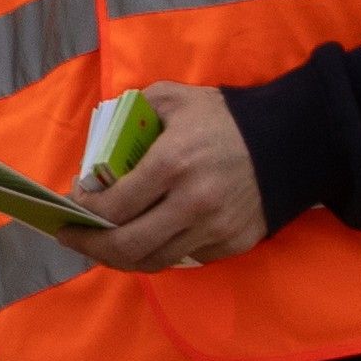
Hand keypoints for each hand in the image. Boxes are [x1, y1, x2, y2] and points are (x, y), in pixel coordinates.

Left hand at [65, 78, 265, 269]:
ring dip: (121, 257)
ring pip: (153, 260)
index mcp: (173, 164)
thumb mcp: (170, 100)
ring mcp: (215, 229)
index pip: (113, 209)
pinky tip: (147, 236)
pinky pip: (184, 256)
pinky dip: (159, 250)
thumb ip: (126, 120)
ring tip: (104, 244)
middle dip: (91, 247)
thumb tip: (93, 159)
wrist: (291, 138)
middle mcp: (193, 203)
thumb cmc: (222, 117)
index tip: (69, 211)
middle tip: (73, 239)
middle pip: (127, 247)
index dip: (83, 216)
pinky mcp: (232, 243)